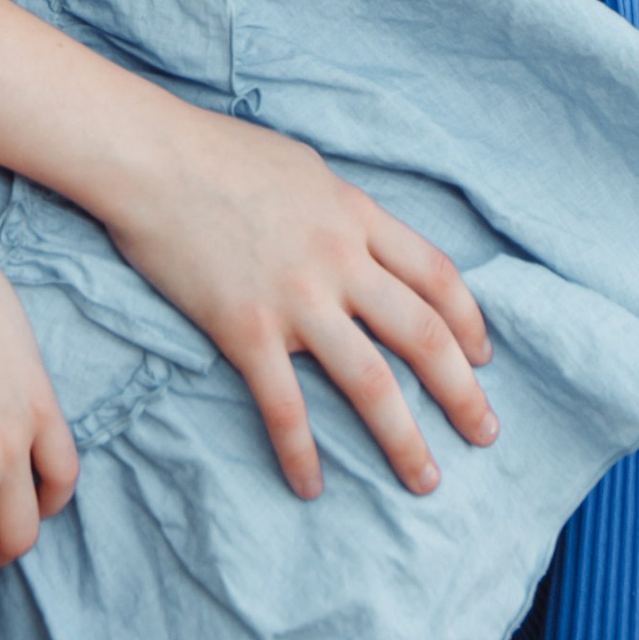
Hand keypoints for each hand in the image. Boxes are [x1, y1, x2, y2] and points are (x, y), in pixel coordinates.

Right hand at [96, 107, 496, 503]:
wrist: (153, 157)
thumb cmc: (221, 154)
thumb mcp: (305, 169)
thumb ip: (341, 212)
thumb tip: (360, 239)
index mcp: (356, 215)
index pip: (436, 275)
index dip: (468, 322)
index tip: (483, 359)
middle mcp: (340, 258)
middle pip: (422, 334)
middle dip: (461, 392)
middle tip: (484, 434)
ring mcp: (295, 296)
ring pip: (370, 380)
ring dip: (404, 438)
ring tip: (425, 479)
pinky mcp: (246, 328)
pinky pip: (284, 405)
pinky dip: (301, 452)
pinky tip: (311, 485)